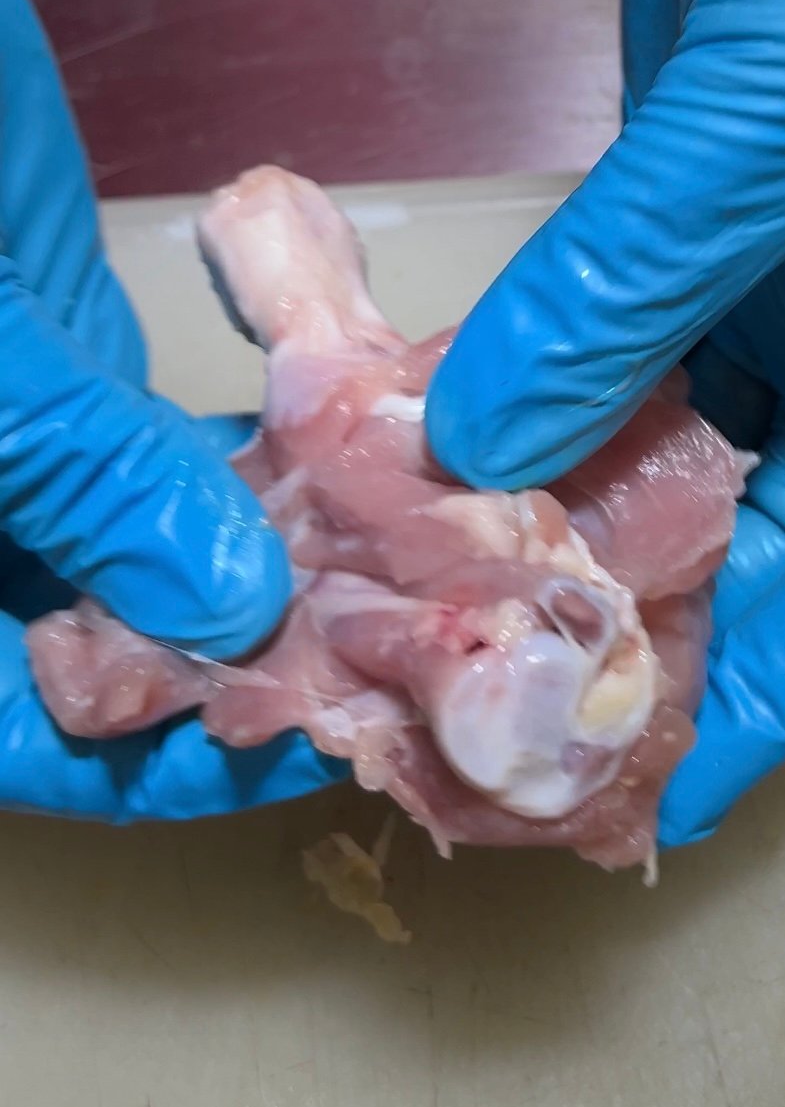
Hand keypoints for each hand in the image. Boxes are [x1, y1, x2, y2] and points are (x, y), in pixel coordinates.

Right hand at [0, 0, 341, 818]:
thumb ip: (80, 476)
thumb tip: (232, 605)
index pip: (24, 728)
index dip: (148, 760)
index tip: (297, 741)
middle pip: (106, 649)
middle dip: (238, 658)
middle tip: (390, 651)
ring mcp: (29, 452)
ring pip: (146, 546)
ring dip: (262, 554)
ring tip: (402, 564)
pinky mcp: (71, 370)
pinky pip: (165, 445)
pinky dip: (249, 452)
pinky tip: (351, 449)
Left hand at [427, 0, 784, 841]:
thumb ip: (641, 279)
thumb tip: (485, 436)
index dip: (770, 690)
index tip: (653, 785)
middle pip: (759, 515)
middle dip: (647, 608)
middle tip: (503, 696)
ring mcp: (768, 240)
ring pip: (670, 418)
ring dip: (570, 493)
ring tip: (446, 587)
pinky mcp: (680, 171)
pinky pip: (609, 312)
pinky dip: (540, 373)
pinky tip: (447, 428)